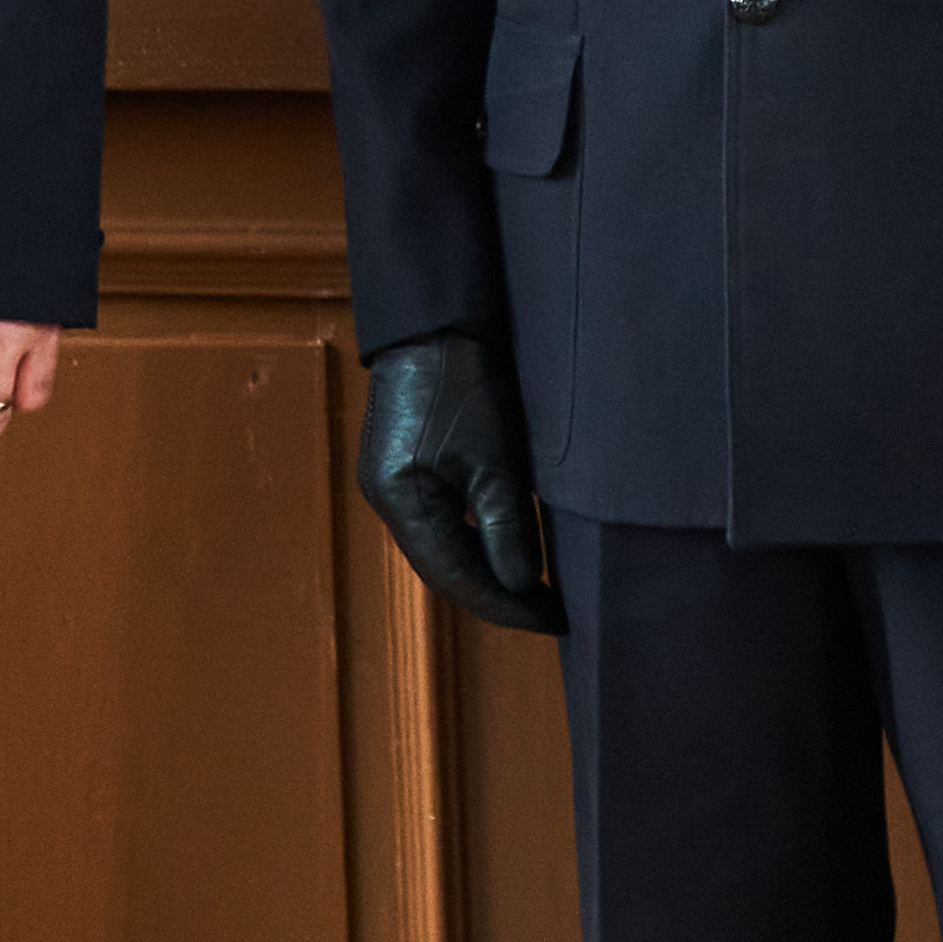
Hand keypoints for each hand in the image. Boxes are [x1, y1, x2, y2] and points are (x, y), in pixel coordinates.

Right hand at [358, 327, 562, 635]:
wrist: (435, 319)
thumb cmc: (463, 380)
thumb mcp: (495, 459)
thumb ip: (507, 528)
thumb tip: (523, 587)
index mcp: (402, 503)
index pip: (456, 579)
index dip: (506, 607)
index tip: (553, 622)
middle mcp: (388, 501)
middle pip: (445, 569)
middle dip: (497, 594)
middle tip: (551, 611)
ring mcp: (393, 483)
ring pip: (444, 547)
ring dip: (487, 569)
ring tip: (537, 587)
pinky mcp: (406, 465)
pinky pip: (442, 520)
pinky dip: (476, 539)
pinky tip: (508, 544)